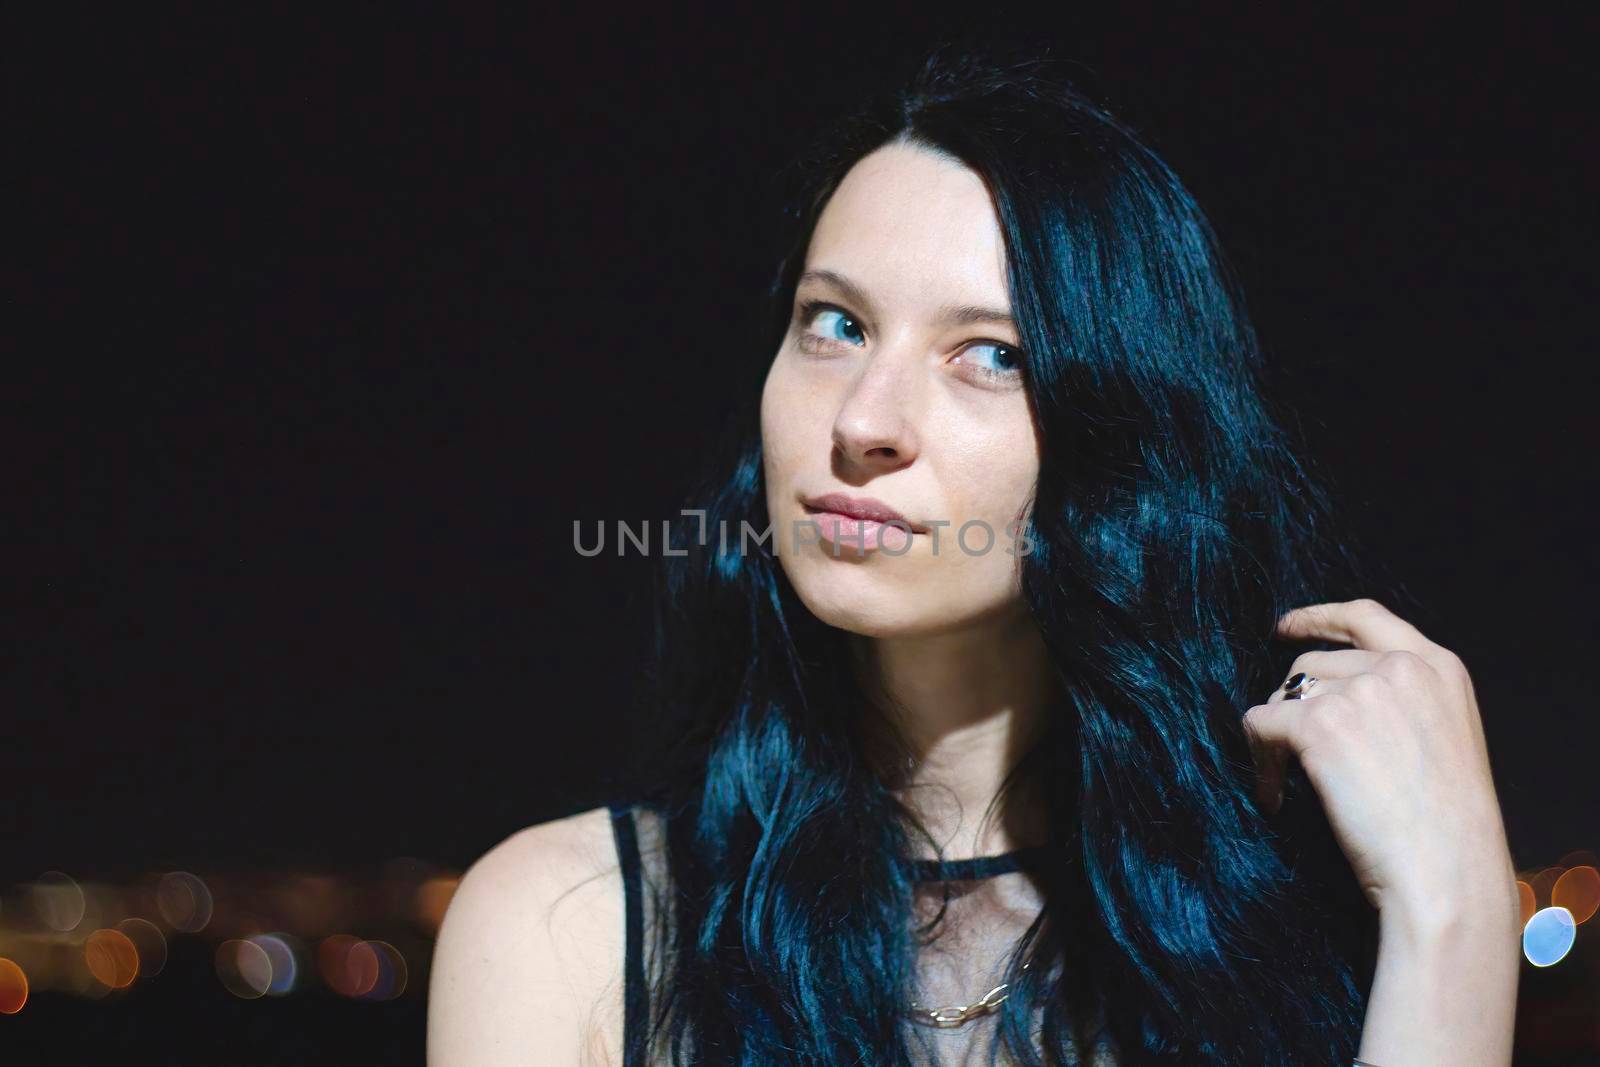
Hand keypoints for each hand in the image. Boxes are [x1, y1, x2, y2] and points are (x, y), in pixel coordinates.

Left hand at [1242, 598, 1514, 920]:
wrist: (1448, 871)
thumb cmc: (1448, 827)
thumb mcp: (1446, 738)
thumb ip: (1404, 702)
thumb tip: (1337, 694)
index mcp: (1438, 667)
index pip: (1366, 617)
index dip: (1319, 618)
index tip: (1287, 627)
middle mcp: (1399, 667)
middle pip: (1313, 663)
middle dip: (1296, 706)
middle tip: (1292, 753)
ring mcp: (1358, 691)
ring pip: (1284, 695)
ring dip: (1277, 737)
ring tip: (1288, 781)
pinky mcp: (1319, 724)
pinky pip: (1261, 727)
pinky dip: (1260, 763)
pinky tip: (1276, 799)